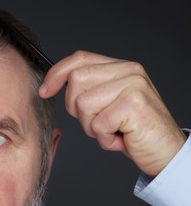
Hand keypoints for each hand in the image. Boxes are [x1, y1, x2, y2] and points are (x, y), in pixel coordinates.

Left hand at [39, 50, 185, 175]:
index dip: (56, 73)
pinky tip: (120, 139)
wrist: (166, 152)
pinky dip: (104, 139)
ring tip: (112, 130)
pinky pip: (97, 124)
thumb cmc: (134, 129)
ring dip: (92, 127)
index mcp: (121, 67)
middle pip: (76, 80)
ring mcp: (133, 86)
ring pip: (83, 104)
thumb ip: (90, 87)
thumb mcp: (109, 102)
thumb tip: (55, 82)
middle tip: (98, 121)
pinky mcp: (133, 105)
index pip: (79, 58)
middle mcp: (129, 71)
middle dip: (76, 108)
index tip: (45, 90)